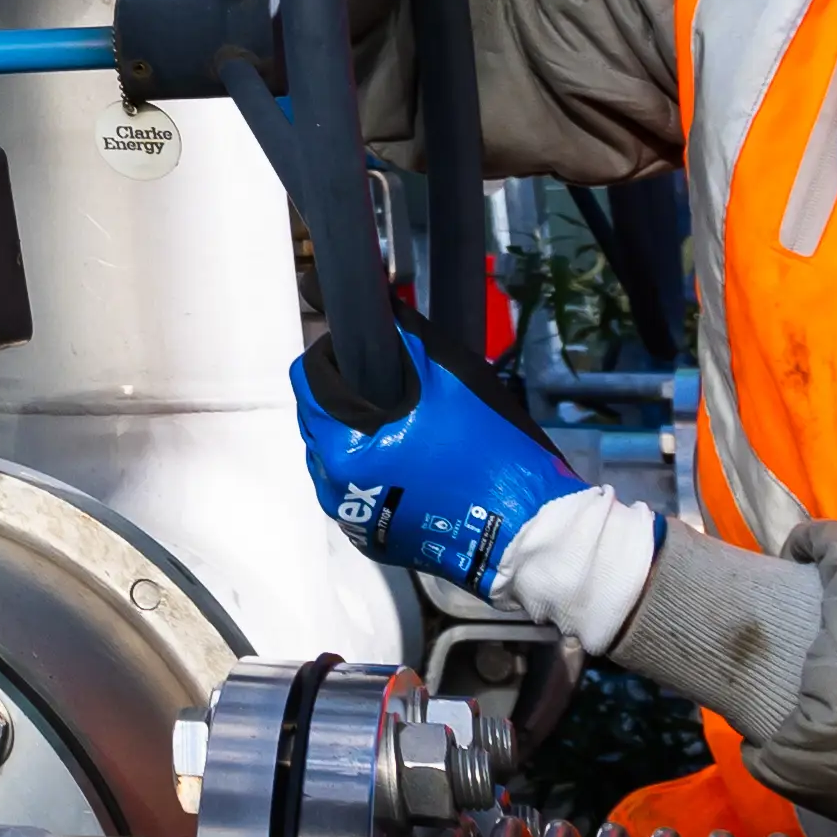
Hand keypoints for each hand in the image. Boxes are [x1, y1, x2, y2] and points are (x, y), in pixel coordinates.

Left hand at [293, 325, 589, 596]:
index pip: (308, 378)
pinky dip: (372, 470)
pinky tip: (413, 462)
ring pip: (333, 457)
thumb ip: (403, 335)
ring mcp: (353, 521)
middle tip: (396, 385)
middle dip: (345, 394)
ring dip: (357, 433)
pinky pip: (355, 490)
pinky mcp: (374, 541)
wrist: (528, 534)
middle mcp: (333, 490)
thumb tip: (371, 296)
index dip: (335, 353)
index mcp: (340, 450)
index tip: (373, 350)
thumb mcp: (450, 379)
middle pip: (316, 419)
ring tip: (408, 425)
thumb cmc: (489, 452)